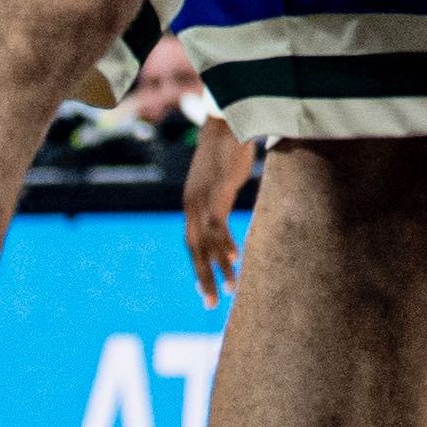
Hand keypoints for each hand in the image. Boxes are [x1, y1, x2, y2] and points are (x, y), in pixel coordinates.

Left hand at [182, 112, 257, 308]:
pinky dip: (225, 245)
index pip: (191, 243)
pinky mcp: (217, 191)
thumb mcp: (220, 179)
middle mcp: (192, 204)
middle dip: (203, 278)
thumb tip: (225, 212)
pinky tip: (235, 260)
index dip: (199, 267)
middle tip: (211, 304)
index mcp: (191, 203)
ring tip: (231, 288)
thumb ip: (219, 198)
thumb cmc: (227, 149)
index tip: (205, 290)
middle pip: (194, 250)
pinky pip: (218, 225)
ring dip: (219, 268)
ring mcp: (203, 198)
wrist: (226, 121)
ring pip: (207, 243)